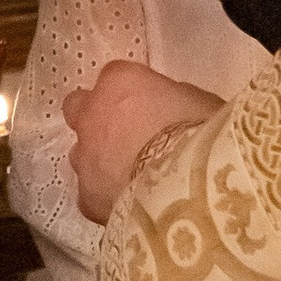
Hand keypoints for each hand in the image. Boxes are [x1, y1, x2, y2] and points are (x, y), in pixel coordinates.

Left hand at [66, 64, 220, 221]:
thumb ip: (169, 98)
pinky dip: (106, 196)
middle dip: (95, 117)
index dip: (131, 92)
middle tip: (125, 133)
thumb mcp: (196, 100)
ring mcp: (85, 157)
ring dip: (99, 158)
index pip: (115, 76)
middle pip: (78, 107)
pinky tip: (130, 204)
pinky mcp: (88, 197)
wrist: (188, 187)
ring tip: (130, 175)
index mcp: (120, 81)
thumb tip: (165, 109)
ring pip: (81, 153)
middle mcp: (91, 115)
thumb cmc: (202, 133)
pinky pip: (91, 193)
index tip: (149, 105)